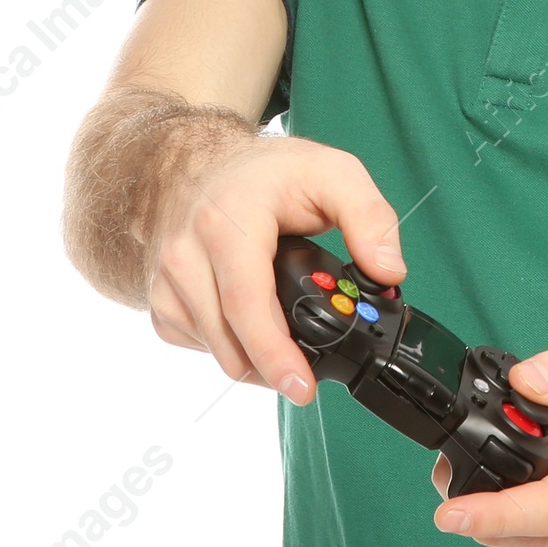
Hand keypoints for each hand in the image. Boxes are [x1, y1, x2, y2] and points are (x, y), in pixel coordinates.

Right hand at [147, 135, 404, 402]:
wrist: (193, 160)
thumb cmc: (263, 171)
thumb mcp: (332, 173)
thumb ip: (371, 218)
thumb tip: (389, 271)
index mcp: (227, 222)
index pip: (246, 303)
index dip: (275, 354)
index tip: (301, 386)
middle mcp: (185, 253)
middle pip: (229, 340)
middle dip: (274, 368)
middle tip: (310, 374)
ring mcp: (166, 279)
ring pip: (214, 348)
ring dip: (252, 359)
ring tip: (286, 344)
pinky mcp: (158, 298)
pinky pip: (193, 342)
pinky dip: (226, 346)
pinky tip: (249, 326)